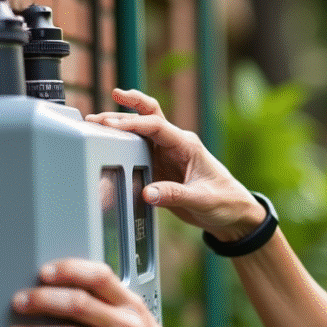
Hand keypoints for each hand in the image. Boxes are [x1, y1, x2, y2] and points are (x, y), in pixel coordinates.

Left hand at [7, 258, 208, 326]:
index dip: (69, 270)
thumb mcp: (139, 319)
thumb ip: (110, 304)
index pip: (99, 276)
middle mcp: (126, 326)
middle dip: (41, 300)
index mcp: (131, 305)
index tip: (44, 271)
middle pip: (77, 304)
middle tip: (19, 302)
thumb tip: (66, 289)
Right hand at [86, 88, 262, 239]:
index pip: (156, 126)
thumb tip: (149, 193)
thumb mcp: (203, 199)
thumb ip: (176, 195)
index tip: (111, 125)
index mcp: (187, 145)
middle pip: (148, 117)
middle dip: (123, 111)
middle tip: (96, 116)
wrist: (233, 215)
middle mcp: (175, 145)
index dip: (133, 123)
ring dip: (119, 128)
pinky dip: (122, 148)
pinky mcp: (161, 169)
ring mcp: (166, 156)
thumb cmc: (225, 202)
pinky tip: (106, 148)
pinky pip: (139, 154)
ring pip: (140, 134)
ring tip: (93, 127)